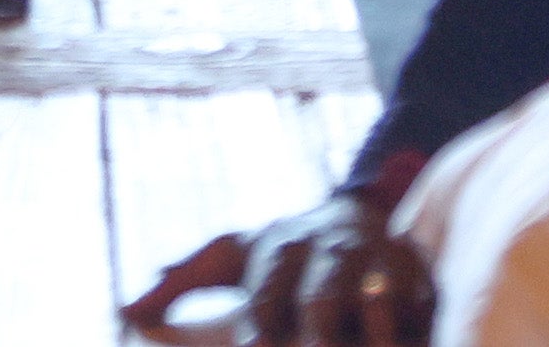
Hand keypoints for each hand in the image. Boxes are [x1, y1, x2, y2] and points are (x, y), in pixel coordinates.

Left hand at [127, 185, 427, 343]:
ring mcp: (378, 261)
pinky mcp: (419, 274)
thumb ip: (184, 280)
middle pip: (321, 296)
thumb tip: (126, 310)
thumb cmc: (283, 252)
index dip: (261, 325)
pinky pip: (422, 299)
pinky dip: (415, 320)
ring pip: (376, 295)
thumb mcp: (233, 256)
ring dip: (372, 326)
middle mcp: (330, 251)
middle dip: (316, 327)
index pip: (268, 293)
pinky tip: (409, 340)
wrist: (354, 214)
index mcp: (282, 247)